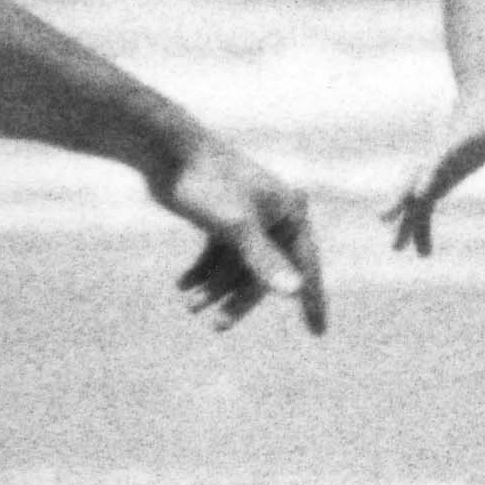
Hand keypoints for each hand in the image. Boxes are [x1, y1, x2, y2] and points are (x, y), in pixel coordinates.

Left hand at [158, 137, 326, 334]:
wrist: (167, 151)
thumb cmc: (207, 184)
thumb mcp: (237, 227)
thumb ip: (264, 260)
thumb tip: (295, 291)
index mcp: (289, 212)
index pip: (307, 264)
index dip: (313, 300)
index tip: (318, 333)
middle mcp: (273, 214)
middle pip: (264, 271)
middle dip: (239, 299)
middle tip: (217, 326)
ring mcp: (246, 216)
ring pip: (237, 266)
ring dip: (214, 287)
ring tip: (189, 305)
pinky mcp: (221, 217)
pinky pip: (218, 255)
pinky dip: (202, 271)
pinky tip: (182, 286)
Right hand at [384, 75, 484, 253]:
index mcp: (457, 138)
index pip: (439, 157)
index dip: (430, 174)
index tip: (420, 193)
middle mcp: (440, 152)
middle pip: (414, 176)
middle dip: (399, 197)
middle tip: (383, 218)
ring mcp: (438, 163)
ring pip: (414, 193)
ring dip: (407, 220)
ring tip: (399, 251)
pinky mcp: (443, 172)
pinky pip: (426, 201)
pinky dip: (423, 223)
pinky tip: (425, 251)